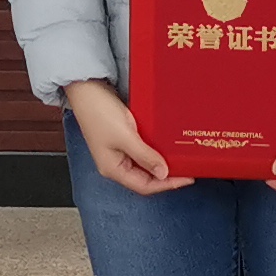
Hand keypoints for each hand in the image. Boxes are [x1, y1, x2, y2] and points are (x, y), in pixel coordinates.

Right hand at [65, 76, 184, 194]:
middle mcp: (115, 164)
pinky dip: (155, 151)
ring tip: (180, 159)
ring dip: (161, 163)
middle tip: (187, 169)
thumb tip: (163, 174)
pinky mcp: (123, 139)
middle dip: (166, 176)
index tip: (187, 178)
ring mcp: (119, 151)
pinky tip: (166, 147)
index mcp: (113, 169)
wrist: (87, 89)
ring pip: (145, 165)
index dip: (167, 185)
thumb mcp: (125, 136)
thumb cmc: (99, 112)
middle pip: (145, 178)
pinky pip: (142, 151)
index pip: (144, 186)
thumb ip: (145, 156)